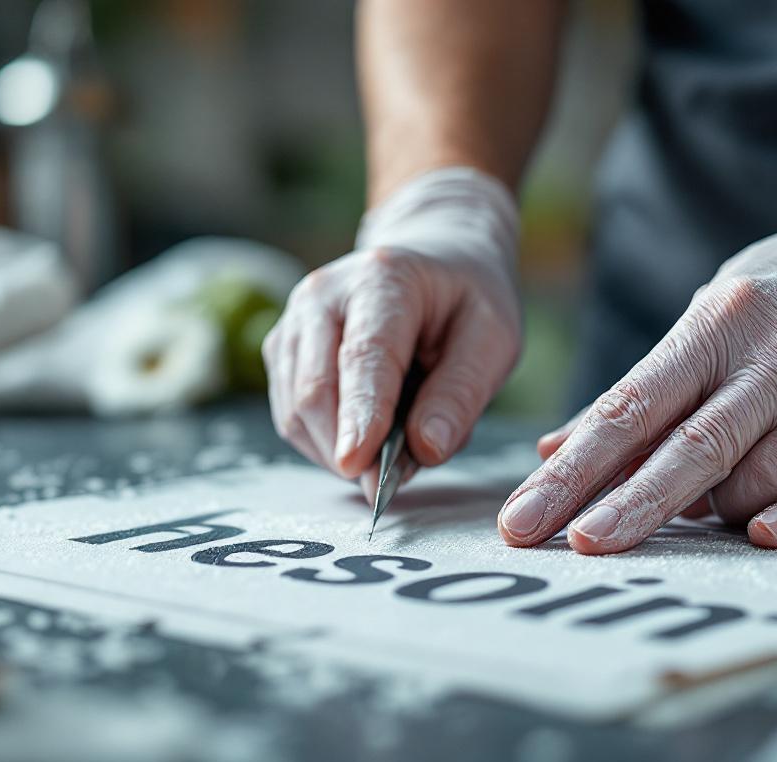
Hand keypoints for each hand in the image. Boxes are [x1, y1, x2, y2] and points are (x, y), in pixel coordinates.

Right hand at [264, 168, 521, 498]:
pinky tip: (365, 433)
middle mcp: (322, 295)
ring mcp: (294, 323)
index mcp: (382, 279)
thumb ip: (461, 395)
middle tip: (389, 483)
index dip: (360, 414)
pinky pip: (292, 416)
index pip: (363, 356)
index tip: (358, 465)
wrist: (431, 264)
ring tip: (390, 444)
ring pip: (296, 411)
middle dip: (347, 449)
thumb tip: (424, 450)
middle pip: (315, 390)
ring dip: (338, 450)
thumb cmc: (464, 302)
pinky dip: (326, 443)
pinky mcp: (282, 351)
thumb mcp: (493, 339)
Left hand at [501, 166, 776, 551]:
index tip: (525, 515)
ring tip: (705, 513)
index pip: (630, 407)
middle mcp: (772, 357)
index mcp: (717, 324)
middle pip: (685, 448)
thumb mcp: (723, 312)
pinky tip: (761, 535)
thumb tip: (561, 448)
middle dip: (621, 506)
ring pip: (756, 477)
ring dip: (715, 512)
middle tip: (571, 550)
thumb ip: (650, 385)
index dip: (575, 469)